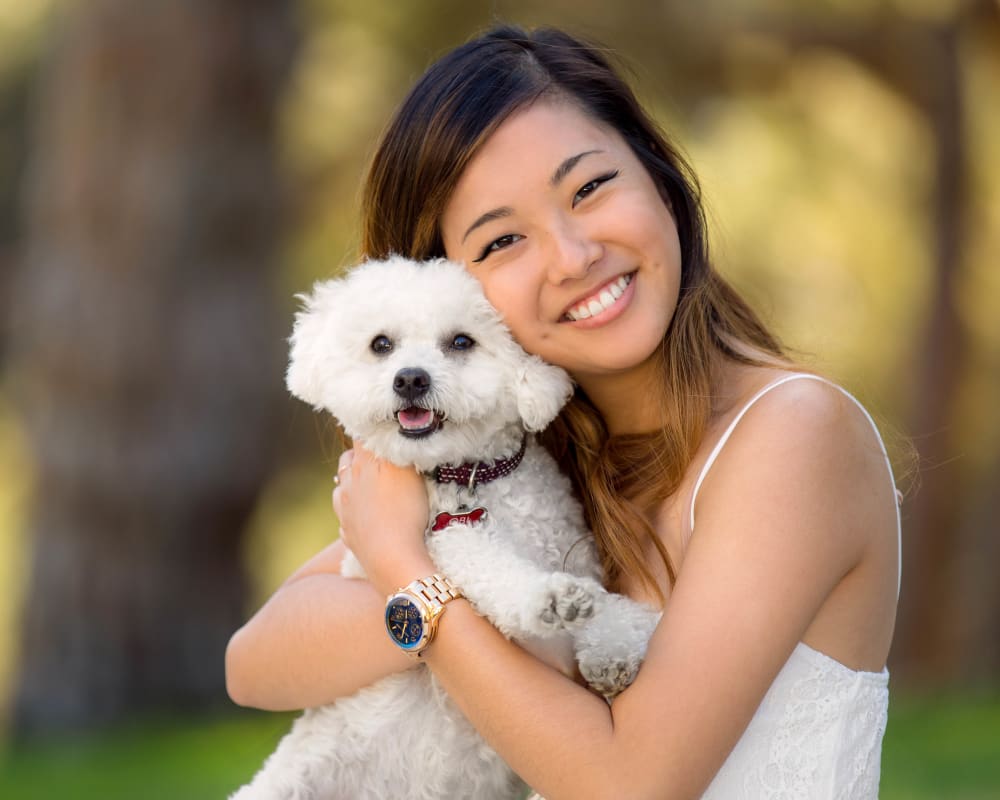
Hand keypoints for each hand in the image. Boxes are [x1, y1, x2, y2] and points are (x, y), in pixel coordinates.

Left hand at [333, 443, 434, 594]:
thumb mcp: (407, 470)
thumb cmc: (405, 513)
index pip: (360, 437)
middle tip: (381, 457)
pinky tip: (368, 517)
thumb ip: (393, 448)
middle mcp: (347, 486)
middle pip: (348, 460)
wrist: (393, 560)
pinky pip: (347, 518)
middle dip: (361, 456)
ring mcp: (345, 512)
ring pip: (343, 488)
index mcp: (361, 466)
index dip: (370, 430)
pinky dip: (355, 512)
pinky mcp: (350, 536)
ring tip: (372, 486)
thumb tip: (385, 430)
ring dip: (354, 484)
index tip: (382, 428)